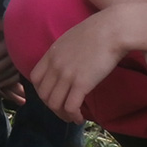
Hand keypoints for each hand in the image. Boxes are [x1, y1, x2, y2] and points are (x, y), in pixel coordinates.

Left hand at [0, 20, 24, 101]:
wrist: (52, 36)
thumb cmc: (32, 27)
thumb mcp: (18, 23)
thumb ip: (3, 24)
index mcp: (10, 46)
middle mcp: (14, 57)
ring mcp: (21, 64)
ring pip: (3, 76)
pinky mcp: (26, 68)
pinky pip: (14, 78)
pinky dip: (5, 83)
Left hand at [28, 10, 124, 124]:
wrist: (112, 29)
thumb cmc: (98, 31)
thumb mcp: (71, 38)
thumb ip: (63, 52)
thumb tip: (67, 64)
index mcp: (51, 53)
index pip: (35, 78)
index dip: (42, 91)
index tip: (53, 95)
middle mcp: (55, 65)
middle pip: (43, 94)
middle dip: (52, 106)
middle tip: (64, 110)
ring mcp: (67, 75)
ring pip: (54, 104)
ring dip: (62, 115)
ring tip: (72, 117)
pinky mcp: (81, 83)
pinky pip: (70, 107)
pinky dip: (73, 116)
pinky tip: (80, 118)